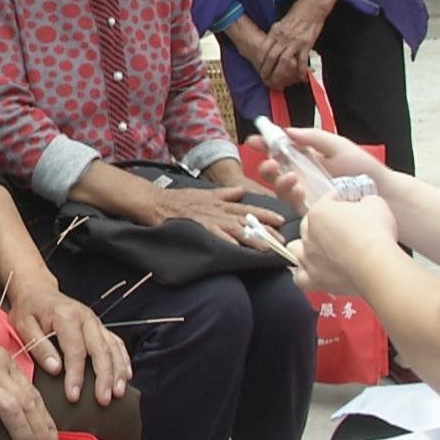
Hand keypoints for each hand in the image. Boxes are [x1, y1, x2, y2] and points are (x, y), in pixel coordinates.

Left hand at [5, 276, 131, 406]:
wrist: (37, 291)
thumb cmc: (28, 309)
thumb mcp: (24, 325)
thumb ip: (39, 346)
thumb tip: (55, 369)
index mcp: (66, 316)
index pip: (75, 350)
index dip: (76, 375)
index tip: (73, 396)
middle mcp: (86, 318)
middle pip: (101, 350)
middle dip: (104, 377)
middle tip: (104, 400)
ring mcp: (96, 322)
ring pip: (113, 347)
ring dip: (118, 371)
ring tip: (118, 393)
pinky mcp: (100, 327)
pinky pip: (116, 343)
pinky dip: (124, 360)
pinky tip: (126, 376)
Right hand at [147, 184, 283, 245]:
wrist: (157, 202)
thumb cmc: (180, 200)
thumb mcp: (205, 193)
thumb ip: (224, 194)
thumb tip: (241, 191)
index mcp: (222, 202)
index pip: (249, 208)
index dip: (266, 214)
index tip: (282, 220)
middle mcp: (219, 209)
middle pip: (248, 219)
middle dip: (265, 230)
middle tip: (282, 240)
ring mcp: (210, 217)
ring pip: (236, 227)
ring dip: (252, 237)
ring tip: (266, 248)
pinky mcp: (199, 225)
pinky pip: (216, 234)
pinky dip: (227, 240)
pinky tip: (238, 248)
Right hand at [247, 125, 387, 213]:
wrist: (384, 194)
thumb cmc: (364, 169)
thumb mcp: (338, 145)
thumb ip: (313, 137)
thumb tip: (288, 131)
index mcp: (309, 156)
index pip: (282, 149)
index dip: (266, 144)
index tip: (254, 140)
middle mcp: (304, 174)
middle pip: (276, 170)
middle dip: (267, 166)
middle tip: (269, 163)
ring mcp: (307, 192)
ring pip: (281, 188)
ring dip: (278, 181)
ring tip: (290, 177)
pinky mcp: (311, 209)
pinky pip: (293, 204)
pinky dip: (292, 196)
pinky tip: (299, 191)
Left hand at [257, 0, 333, 82]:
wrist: (312, 7)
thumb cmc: (297, 13)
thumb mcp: (281, 22)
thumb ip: (275, 33)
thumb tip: (270, 43)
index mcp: (275, 31)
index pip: (263, 49)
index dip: (260, 61)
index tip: (259, 69)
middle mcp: (283, 37)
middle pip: (272, 57)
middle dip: (267, 70)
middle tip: (266, 79)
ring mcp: (295, 42)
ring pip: (284, 61)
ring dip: (280, 73)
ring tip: (279, 82)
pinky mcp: (306, 44)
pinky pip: (302, 60)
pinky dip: (300, 70)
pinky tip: (300, 77)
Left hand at [291, 195, 398, 294]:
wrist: (377, 265)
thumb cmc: (375, 233)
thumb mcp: (375, 203)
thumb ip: (365, 200)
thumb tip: (365, 203)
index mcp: (319, 212)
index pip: (327, 201)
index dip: (341, 201)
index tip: (351, 205)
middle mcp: (308, 234)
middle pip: (309, 224)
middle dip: (323, 224)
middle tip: (342, 228)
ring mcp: (309, 258)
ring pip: (296, 249)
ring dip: (306, 248)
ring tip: (321, 250)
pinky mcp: (314, 280)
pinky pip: (300, 278)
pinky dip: (305, 275)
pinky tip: (315, 273)